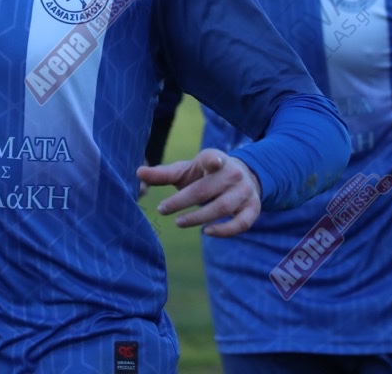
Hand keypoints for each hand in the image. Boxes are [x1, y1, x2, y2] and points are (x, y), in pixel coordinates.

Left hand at [136, 148, 261, 236]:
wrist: (242, 177)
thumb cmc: (205, 175)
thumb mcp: (186, 170)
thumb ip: (164, 174)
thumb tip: (138, 172)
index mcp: (215, 159)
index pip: (213, 159)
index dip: (213, 161)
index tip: (214, 162)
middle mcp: (232, 174)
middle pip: (206, 190)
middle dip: (183, 201)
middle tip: (162, 209)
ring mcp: (244, 192)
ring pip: (222, 208)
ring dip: (199, 217)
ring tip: (178, 222)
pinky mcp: (253, 209)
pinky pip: (240, 223)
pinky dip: (225, 230)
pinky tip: (207, 232)